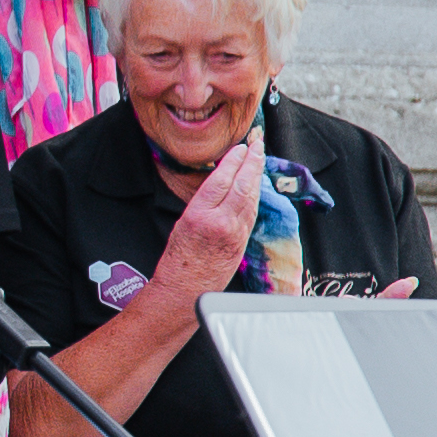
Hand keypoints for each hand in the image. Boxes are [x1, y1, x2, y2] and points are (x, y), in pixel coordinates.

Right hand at [150, 140, 266, 310]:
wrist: (184, 291)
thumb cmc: (177, 261)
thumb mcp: (182, 223)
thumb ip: (203, 204)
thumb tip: (220, 184)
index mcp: (199, 216)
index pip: (222, 180)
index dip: (234, 161)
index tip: (240, 148)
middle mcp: (220, 223)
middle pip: (242, 186)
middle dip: (252, 163)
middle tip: (258, 145)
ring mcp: (234, 234)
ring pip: (251, 198)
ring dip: (257, 177)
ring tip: (260, 160)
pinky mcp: (242, 243)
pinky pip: (251, 213)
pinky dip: (255, 196)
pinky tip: (257, 187)